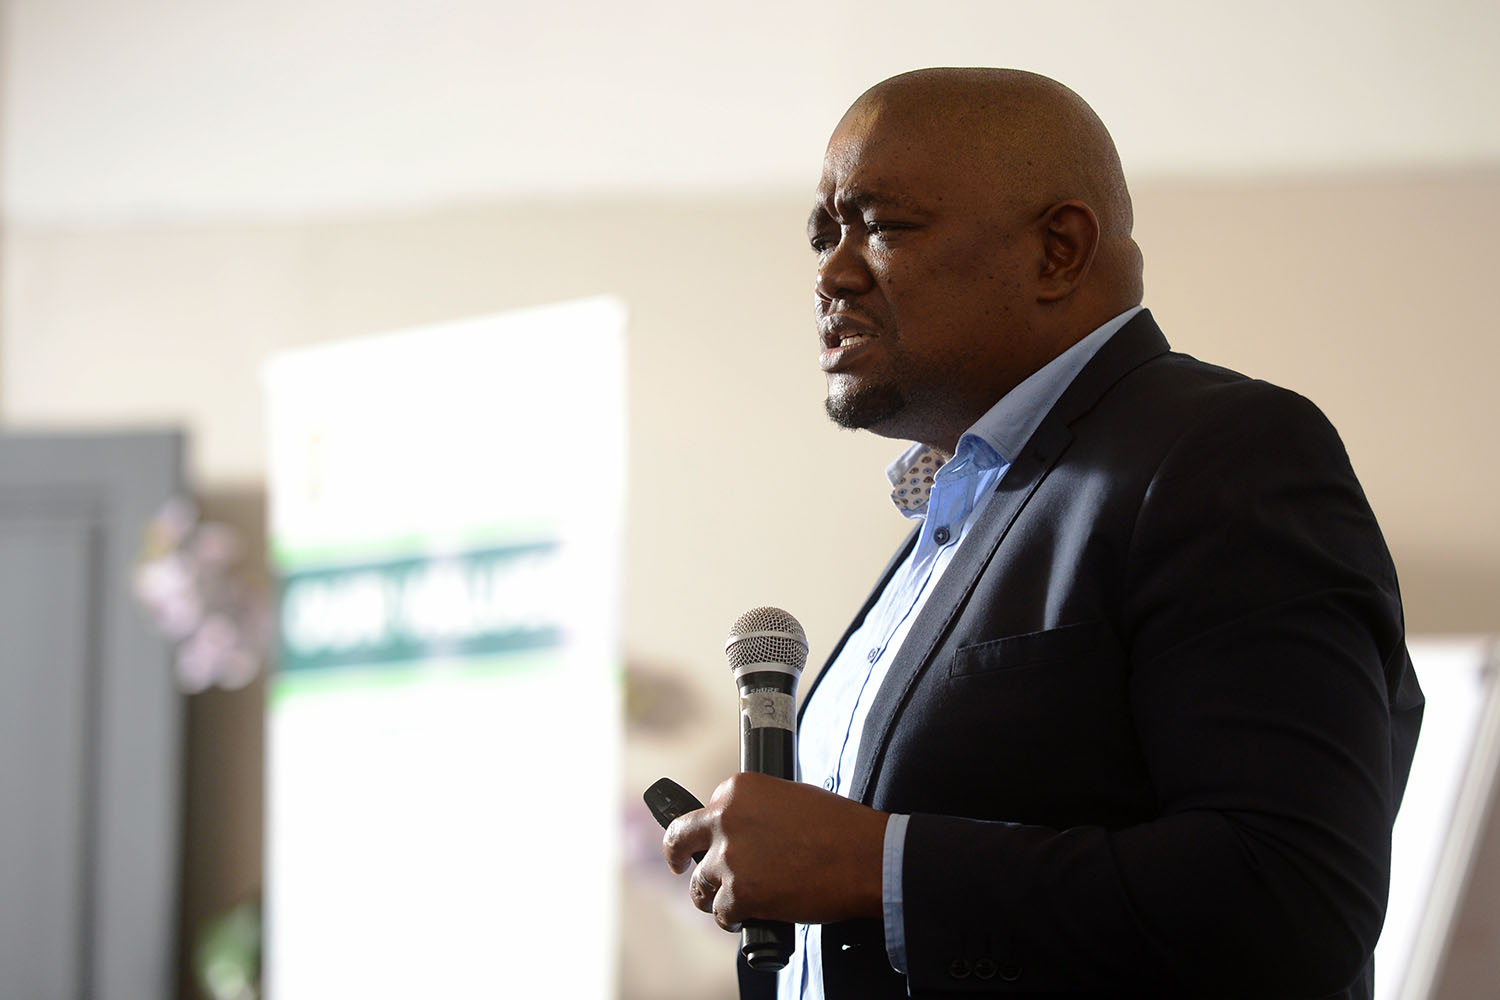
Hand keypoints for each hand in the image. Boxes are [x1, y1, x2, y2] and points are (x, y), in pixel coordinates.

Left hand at [661, 771, 887, 931]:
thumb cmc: (839, 827)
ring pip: (700, 885)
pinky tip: (755, 915)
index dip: (710, 830)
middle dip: (677, 855)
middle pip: (679, 840)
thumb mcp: (790, 797)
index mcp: (737, 789)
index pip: (703, 811)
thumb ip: (756, 811)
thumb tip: (743, 832)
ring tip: (735, 901)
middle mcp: (724, 818)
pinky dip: (736, 919)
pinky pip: (723, 914)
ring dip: (714, 895)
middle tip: (678, 865)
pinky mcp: (740, 894)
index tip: (709, 840)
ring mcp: (729, 858)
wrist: (865, 857)